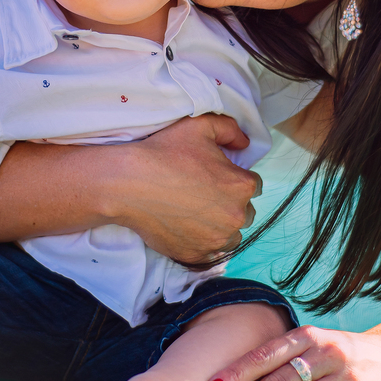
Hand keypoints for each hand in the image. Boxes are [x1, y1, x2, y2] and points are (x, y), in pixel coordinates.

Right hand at [114, 114, 261, 266]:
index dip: (234, 179)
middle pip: (244, 212)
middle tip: (202, 194)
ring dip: (220, 226)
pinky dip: (202, 242)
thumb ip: (230, 130)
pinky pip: (210, 253)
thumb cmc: (164, 152)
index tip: (215, 178)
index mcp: (241, 186)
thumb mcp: (199, 126)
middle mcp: (236, 216)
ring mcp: (216, 239)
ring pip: (231, 235)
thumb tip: (244, 143)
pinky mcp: (197, 255)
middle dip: (229, 203)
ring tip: (195, 213)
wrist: (127, 183)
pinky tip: (186, 227)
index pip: (252, 185)